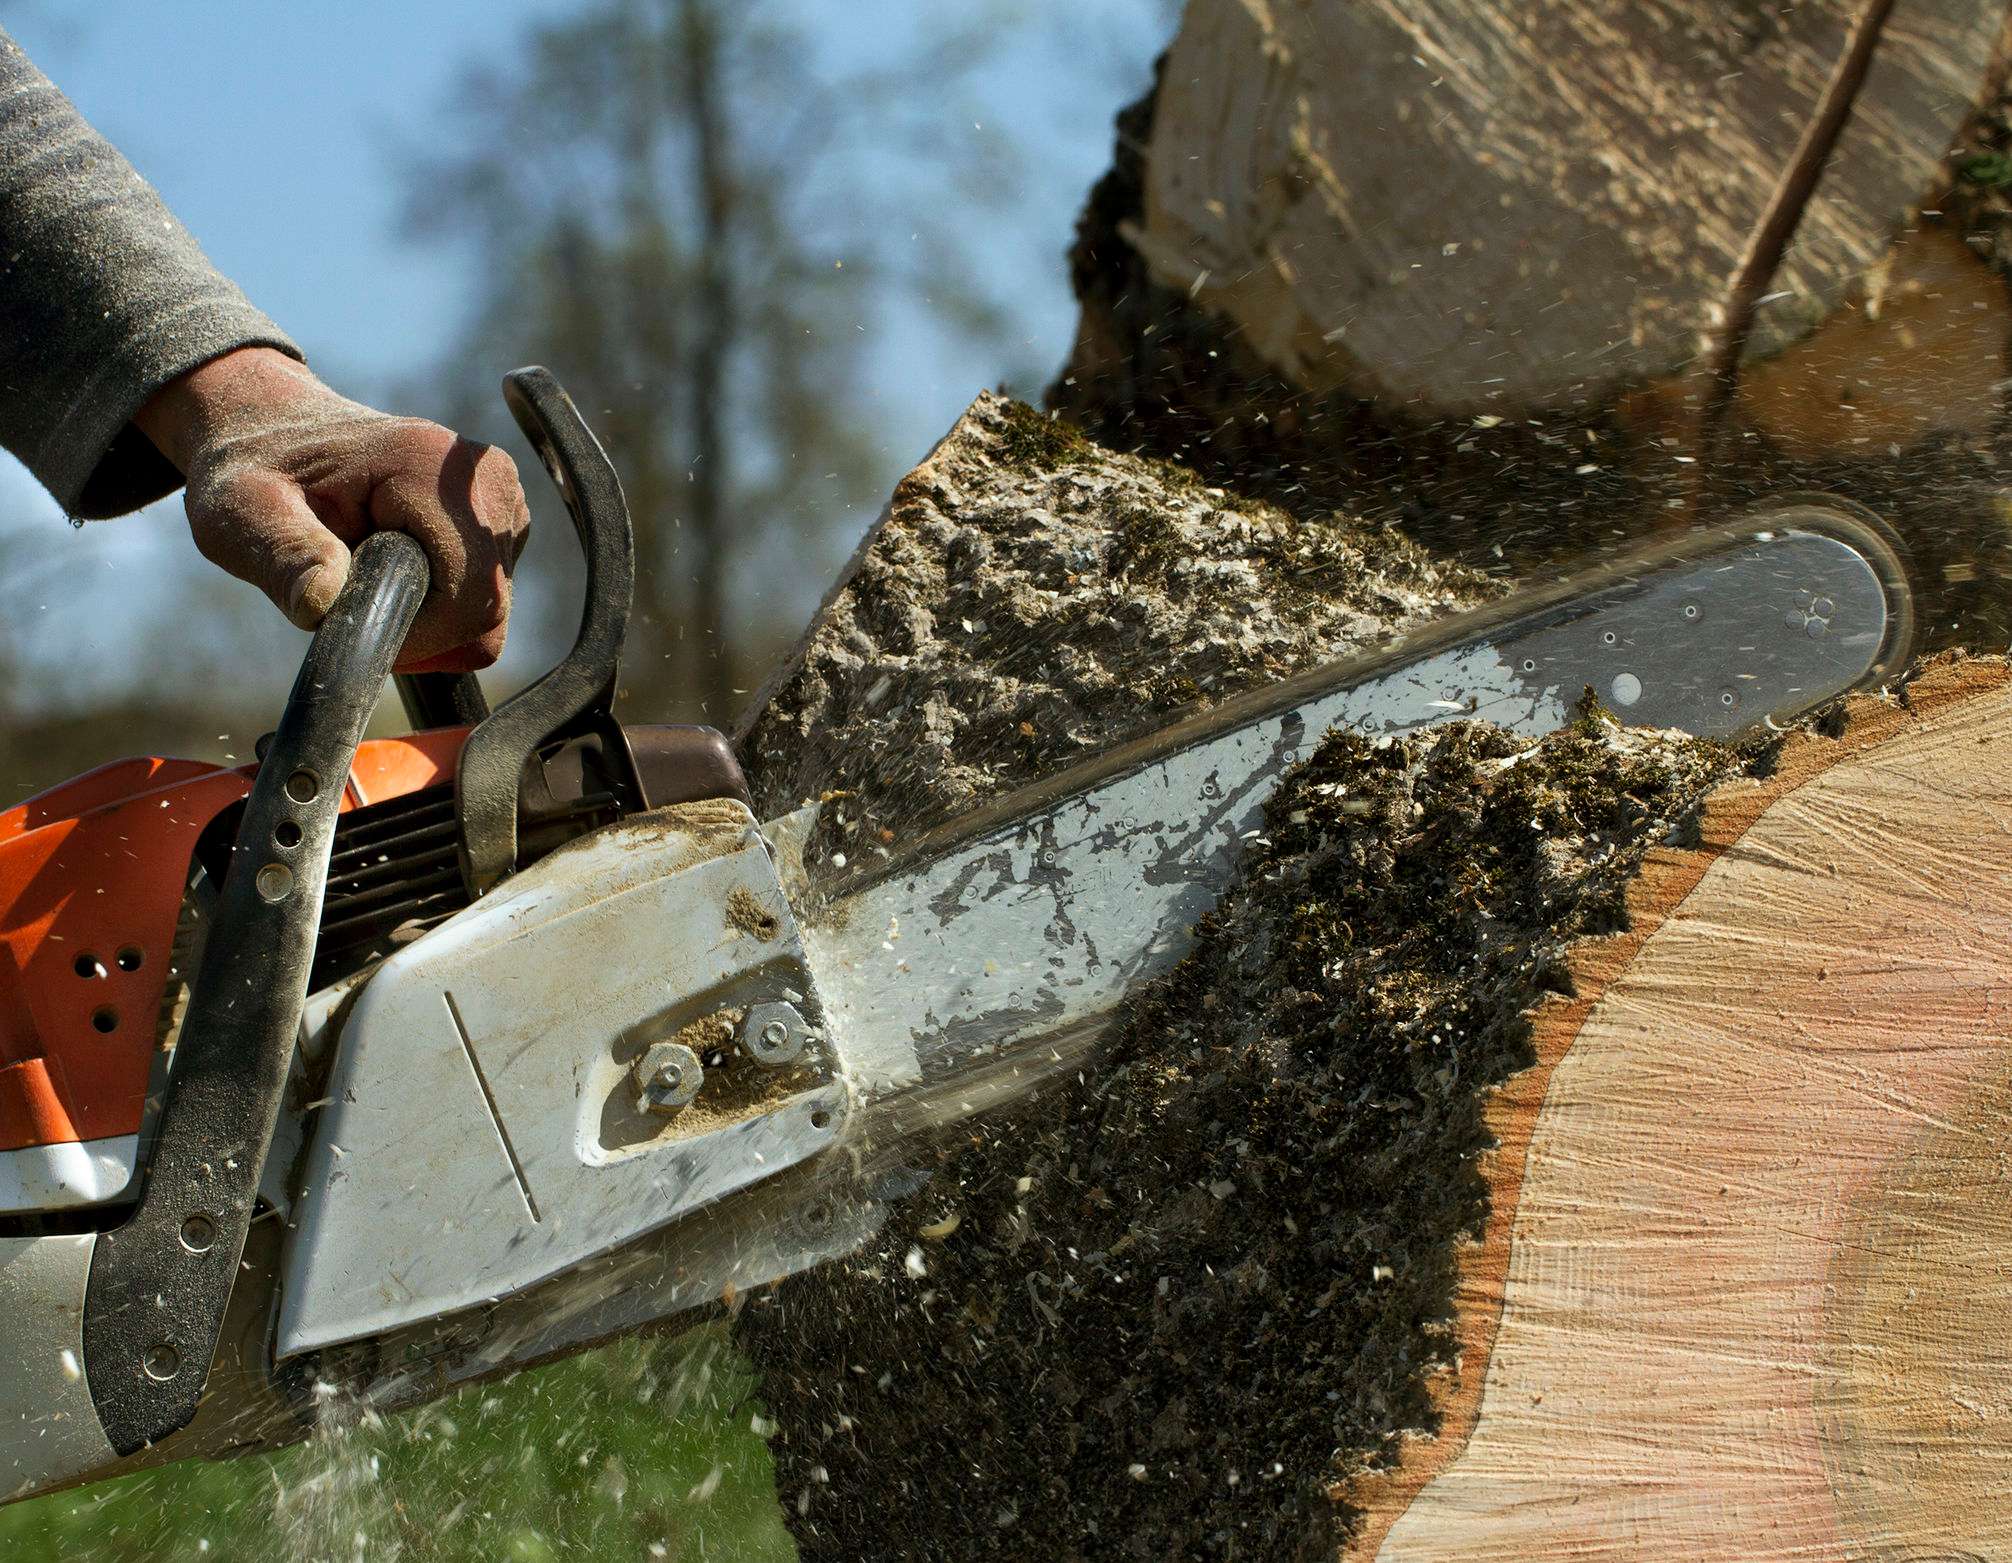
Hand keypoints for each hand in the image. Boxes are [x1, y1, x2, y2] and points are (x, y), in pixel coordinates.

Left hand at [135, 347, 529, 670]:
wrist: (273, 426)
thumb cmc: (254, 468)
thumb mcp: (243, 512)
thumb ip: (284, 555)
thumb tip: (321, 603)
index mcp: (431, 466)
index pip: (469, 596)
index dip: (416, 636)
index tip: (352, 624)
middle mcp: (485, 477)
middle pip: (488, 608)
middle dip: (421, 630)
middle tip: (353, 600)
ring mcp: (502, 496)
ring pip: (491, 609)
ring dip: (428, 618)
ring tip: (368, 572)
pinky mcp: (503, 516)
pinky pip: (489, 595)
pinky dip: (442, 605)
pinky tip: (396, 567)